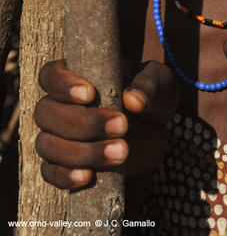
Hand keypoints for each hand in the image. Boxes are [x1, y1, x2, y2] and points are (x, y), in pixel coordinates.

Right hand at [35, 59, 179, 188]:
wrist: (153, 129)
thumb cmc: (149, 94)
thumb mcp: (156, 82)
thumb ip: (147, 85)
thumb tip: (133, 100)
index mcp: (74, 76)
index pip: (51, 75)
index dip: (63, 85)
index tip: (90, 94)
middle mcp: (58, 105)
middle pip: (46, 112)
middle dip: (83, 122)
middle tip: (122, 125)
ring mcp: (55, 136)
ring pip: (48, 144)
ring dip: (81, 151)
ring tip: (121, 152)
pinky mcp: (61, 164)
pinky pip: (51, 172)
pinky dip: (66, 176)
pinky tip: (88, 176)